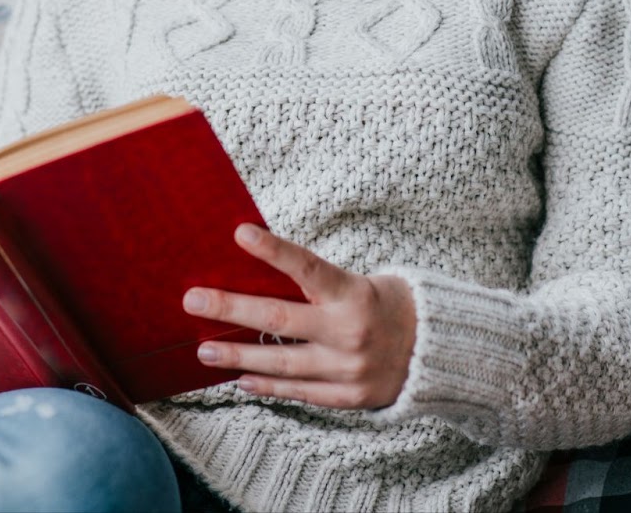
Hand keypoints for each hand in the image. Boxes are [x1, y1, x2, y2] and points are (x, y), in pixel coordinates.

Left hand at [183, 223, 416, 409]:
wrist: (438, 353)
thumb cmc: (392, 306)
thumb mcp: (363, 282)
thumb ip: (319, 284)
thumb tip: (263, 273)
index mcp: (354, 294)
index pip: (306, 267)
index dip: (273, 250)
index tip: (240, 233)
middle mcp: (349, 333)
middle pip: (278, 319)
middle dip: (230, 308)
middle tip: (192, 300)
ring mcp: (347, 369)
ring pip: (280, 363)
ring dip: (237, 354)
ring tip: (204, 348)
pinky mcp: (347, 397)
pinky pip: (298, 391)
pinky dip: (266, 385)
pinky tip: (240, 378)